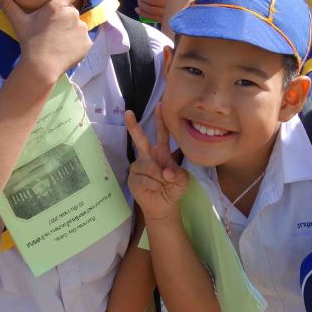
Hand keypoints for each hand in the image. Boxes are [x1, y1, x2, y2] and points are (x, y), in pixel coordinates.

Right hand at [0, 0, 102, 84]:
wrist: (40, 67)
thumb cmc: (29, 42)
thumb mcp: (19, 22)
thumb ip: (8, 5)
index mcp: (57, 6)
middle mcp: (72, 14)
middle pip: (71, 15)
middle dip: (64, 23)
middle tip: (51, 36)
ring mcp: (81, 28)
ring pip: (78, 28)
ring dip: (70, 34)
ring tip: (57, 45)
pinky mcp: (87, 42)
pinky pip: (83, 41)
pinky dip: (76, 46)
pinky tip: (65, 52)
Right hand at [126, 105, 187, 223]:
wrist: (163, 206)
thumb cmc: (173, 189)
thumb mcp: (182, 181)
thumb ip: (178, 175)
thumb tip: (165, 171)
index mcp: (162, 153)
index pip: (162, 134)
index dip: (160, 121)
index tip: (159, 105)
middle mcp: (148, 156)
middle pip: (140, 139)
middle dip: (134, 126)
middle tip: (128, 113)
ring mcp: (139, 166)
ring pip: (149, 167)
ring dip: (158, 179)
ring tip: (161, 185)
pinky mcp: (133, 178)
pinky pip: (144, 179)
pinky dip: (152, 186)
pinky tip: (153, 190)